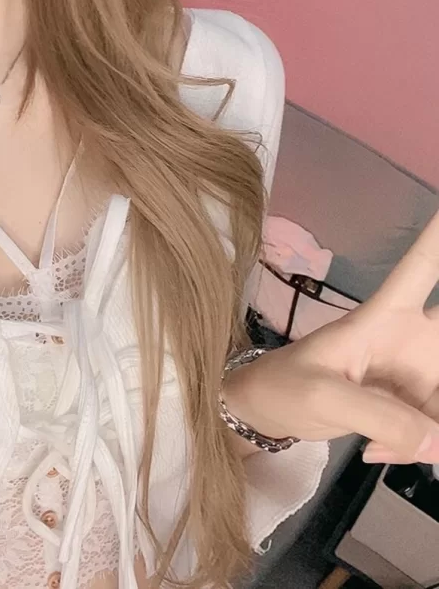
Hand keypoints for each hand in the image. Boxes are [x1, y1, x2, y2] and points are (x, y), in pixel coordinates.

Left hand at [222, 209, 438, 463]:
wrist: (265, 412)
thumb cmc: (285, 385)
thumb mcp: (324, 396)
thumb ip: (382, 417)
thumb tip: (437, 442)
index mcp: (384, 316)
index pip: (422, 268)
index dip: (438, 238)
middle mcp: (410, 337)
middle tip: (430, 373)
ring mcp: (415, 373)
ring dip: (435, 430)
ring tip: (385, 444)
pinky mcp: (414, 405)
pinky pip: (437, 427)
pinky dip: (424, 446)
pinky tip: (378, 450)